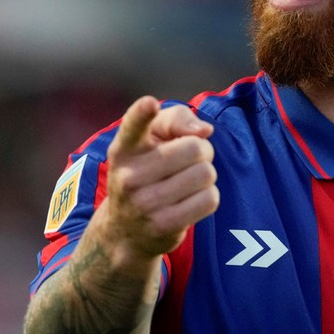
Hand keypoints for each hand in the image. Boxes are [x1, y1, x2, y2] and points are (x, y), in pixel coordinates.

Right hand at [98, 97, 219, 262]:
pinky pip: (209, 200)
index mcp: (124, 149)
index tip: (150, 103)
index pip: (133, 125)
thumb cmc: (148, 170)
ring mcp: (145, 203)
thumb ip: (176, 119)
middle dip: (202, 151)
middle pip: (195, 148)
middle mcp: (129, 175)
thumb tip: (204, 131)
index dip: (142, 113)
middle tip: (190, 161)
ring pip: (206, 174)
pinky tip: (191, 199)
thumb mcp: (153, 138)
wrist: (125, 229)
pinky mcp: (163, 226)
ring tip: (189, 181)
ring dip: (206, 175)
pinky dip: (208, 196)